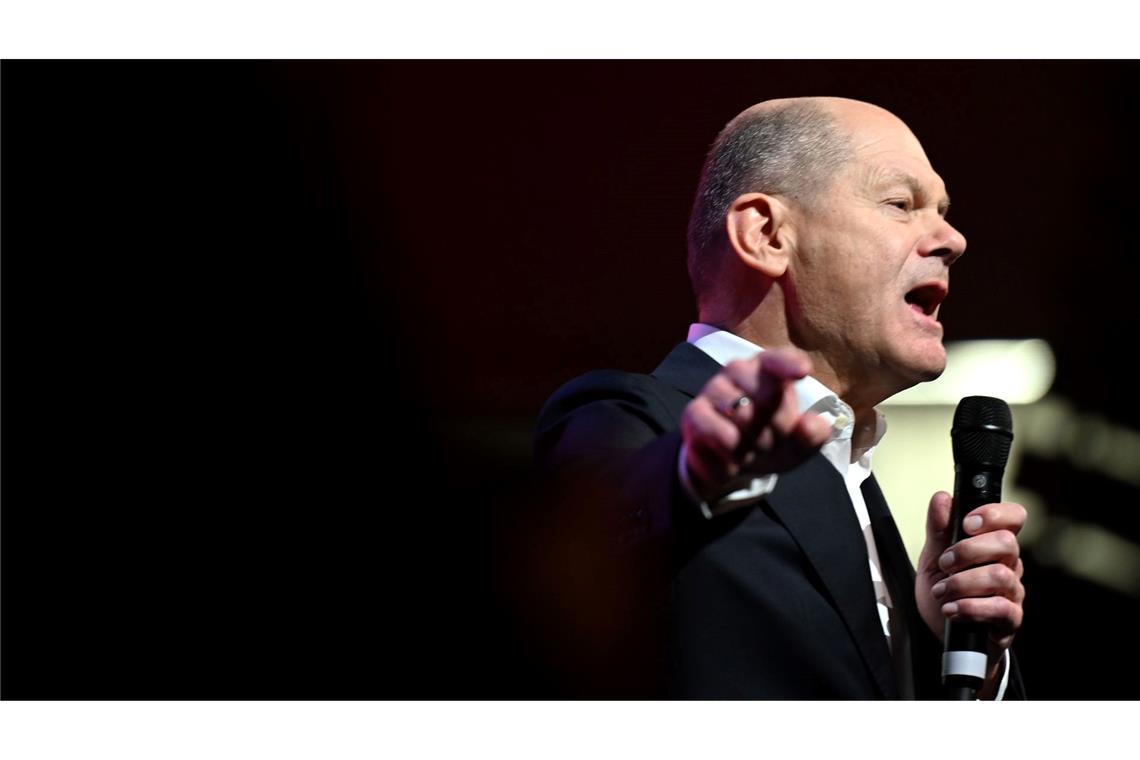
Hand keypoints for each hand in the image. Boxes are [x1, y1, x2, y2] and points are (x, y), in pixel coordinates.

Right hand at [680, 347, 831, 502]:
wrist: (731, 464)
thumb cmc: (770, 441)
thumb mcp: (798, 444)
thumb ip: (813, 434)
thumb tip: (811, 425)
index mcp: (768, 370)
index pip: (777, 360)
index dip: (790, 364)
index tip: (804, 372)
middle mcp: (738, 371)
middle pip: (767, 397)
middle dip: (777, 429)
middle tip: (771, 441)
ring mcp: (713, 389)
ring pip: (743, 417)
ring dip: (754, 445)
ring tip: (751, 451)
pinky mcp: (694, 413)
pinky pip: (718, 434)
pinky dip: (732, 456)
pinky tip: (733, 459)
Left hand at [916, 491, 1026, 697]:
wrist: (941, 632)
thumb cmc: (944, 589)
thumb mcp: (932, 556)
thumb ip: (938, 528)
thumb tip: (942, 498)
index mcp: (993, 544)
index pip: (1013, 517)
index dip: (994, 514)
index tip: (966, 523)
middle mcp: (1009, 565)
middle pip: (1007, 543)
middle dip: (968, 551)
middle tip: (944, 563)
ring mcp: (1012, 593)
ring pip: (1001, 576)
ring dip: (963, 582)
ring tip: (942, 591)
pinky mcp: (1009, 621)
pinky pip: (1001, 609)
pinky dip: (971, 607)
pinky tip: (951, 609)